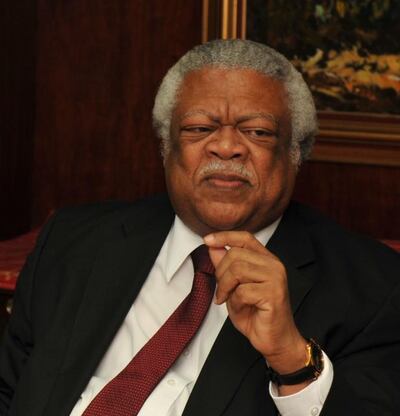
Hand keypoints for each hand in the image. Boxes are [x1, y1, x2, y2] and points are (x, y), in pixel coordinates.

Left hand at [204, 231, 307, 378]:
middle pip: (235, 254)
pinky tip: (241, 308)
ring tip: (227, 299)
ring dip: (225, 287)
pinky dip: (235, 302)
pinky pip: (242, 291)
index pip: (245, 237)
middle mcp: (273, 265)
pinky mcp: (273, 294)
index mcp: (266, 259)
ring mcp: (276, 278)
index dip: (225, 236)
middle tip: (221, 291)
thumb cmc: (256, 314)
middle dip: (220, 273)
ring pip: (237, 270)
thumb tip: (213, 246)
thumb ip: (225, 266)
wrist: (275, 340)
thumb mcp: (234, 287)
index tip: (207, 240)